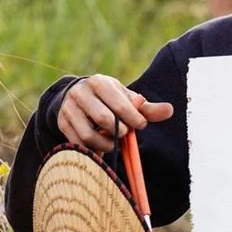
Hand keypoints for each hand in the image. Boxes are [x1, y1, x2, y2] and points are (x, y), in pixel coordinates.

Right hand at [57, 75, 173, 155]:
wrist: (77, 96)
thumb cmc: (109, 99)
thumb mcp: (126, 98)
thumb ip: (147, 108)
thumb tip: (169, 111)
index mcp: (99, 83)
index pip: (120, 105)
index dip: (134, 120)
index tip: (140, 125)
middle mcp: (80, 93)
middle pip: (104, 120)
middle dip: (119, 131)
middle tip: (125, 133)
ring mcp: (68, 109)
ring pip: (89, 135)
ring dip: (106, 144)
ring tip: (113, 142)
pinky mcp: (62, 124)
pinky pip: (79, 144)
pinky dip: (93, 149)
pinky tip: (100, 144)